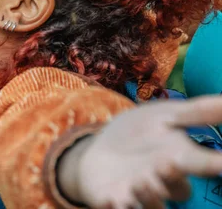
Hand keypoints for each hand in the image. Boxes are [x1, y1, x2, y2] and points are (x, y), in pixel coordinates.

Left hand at [59, 96, 221, 208]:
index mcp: (180, 159)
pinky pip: (118, 208)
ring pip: (152, 204)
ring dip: (148, 195)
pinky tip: (110, 200)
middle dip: (175, 182)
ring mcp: (140, 193)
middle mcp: (164, 181)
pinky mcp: (114, 200)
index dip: (213, 163)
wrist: (101, 148)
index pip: (202, 164)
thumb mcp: (166, 116)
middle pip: (178, 190)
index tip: (221, 162)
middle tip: (169, 165)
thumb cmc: (140, 133)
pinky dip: (114, 206)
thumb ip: (198, 112)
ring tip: (140, 181)